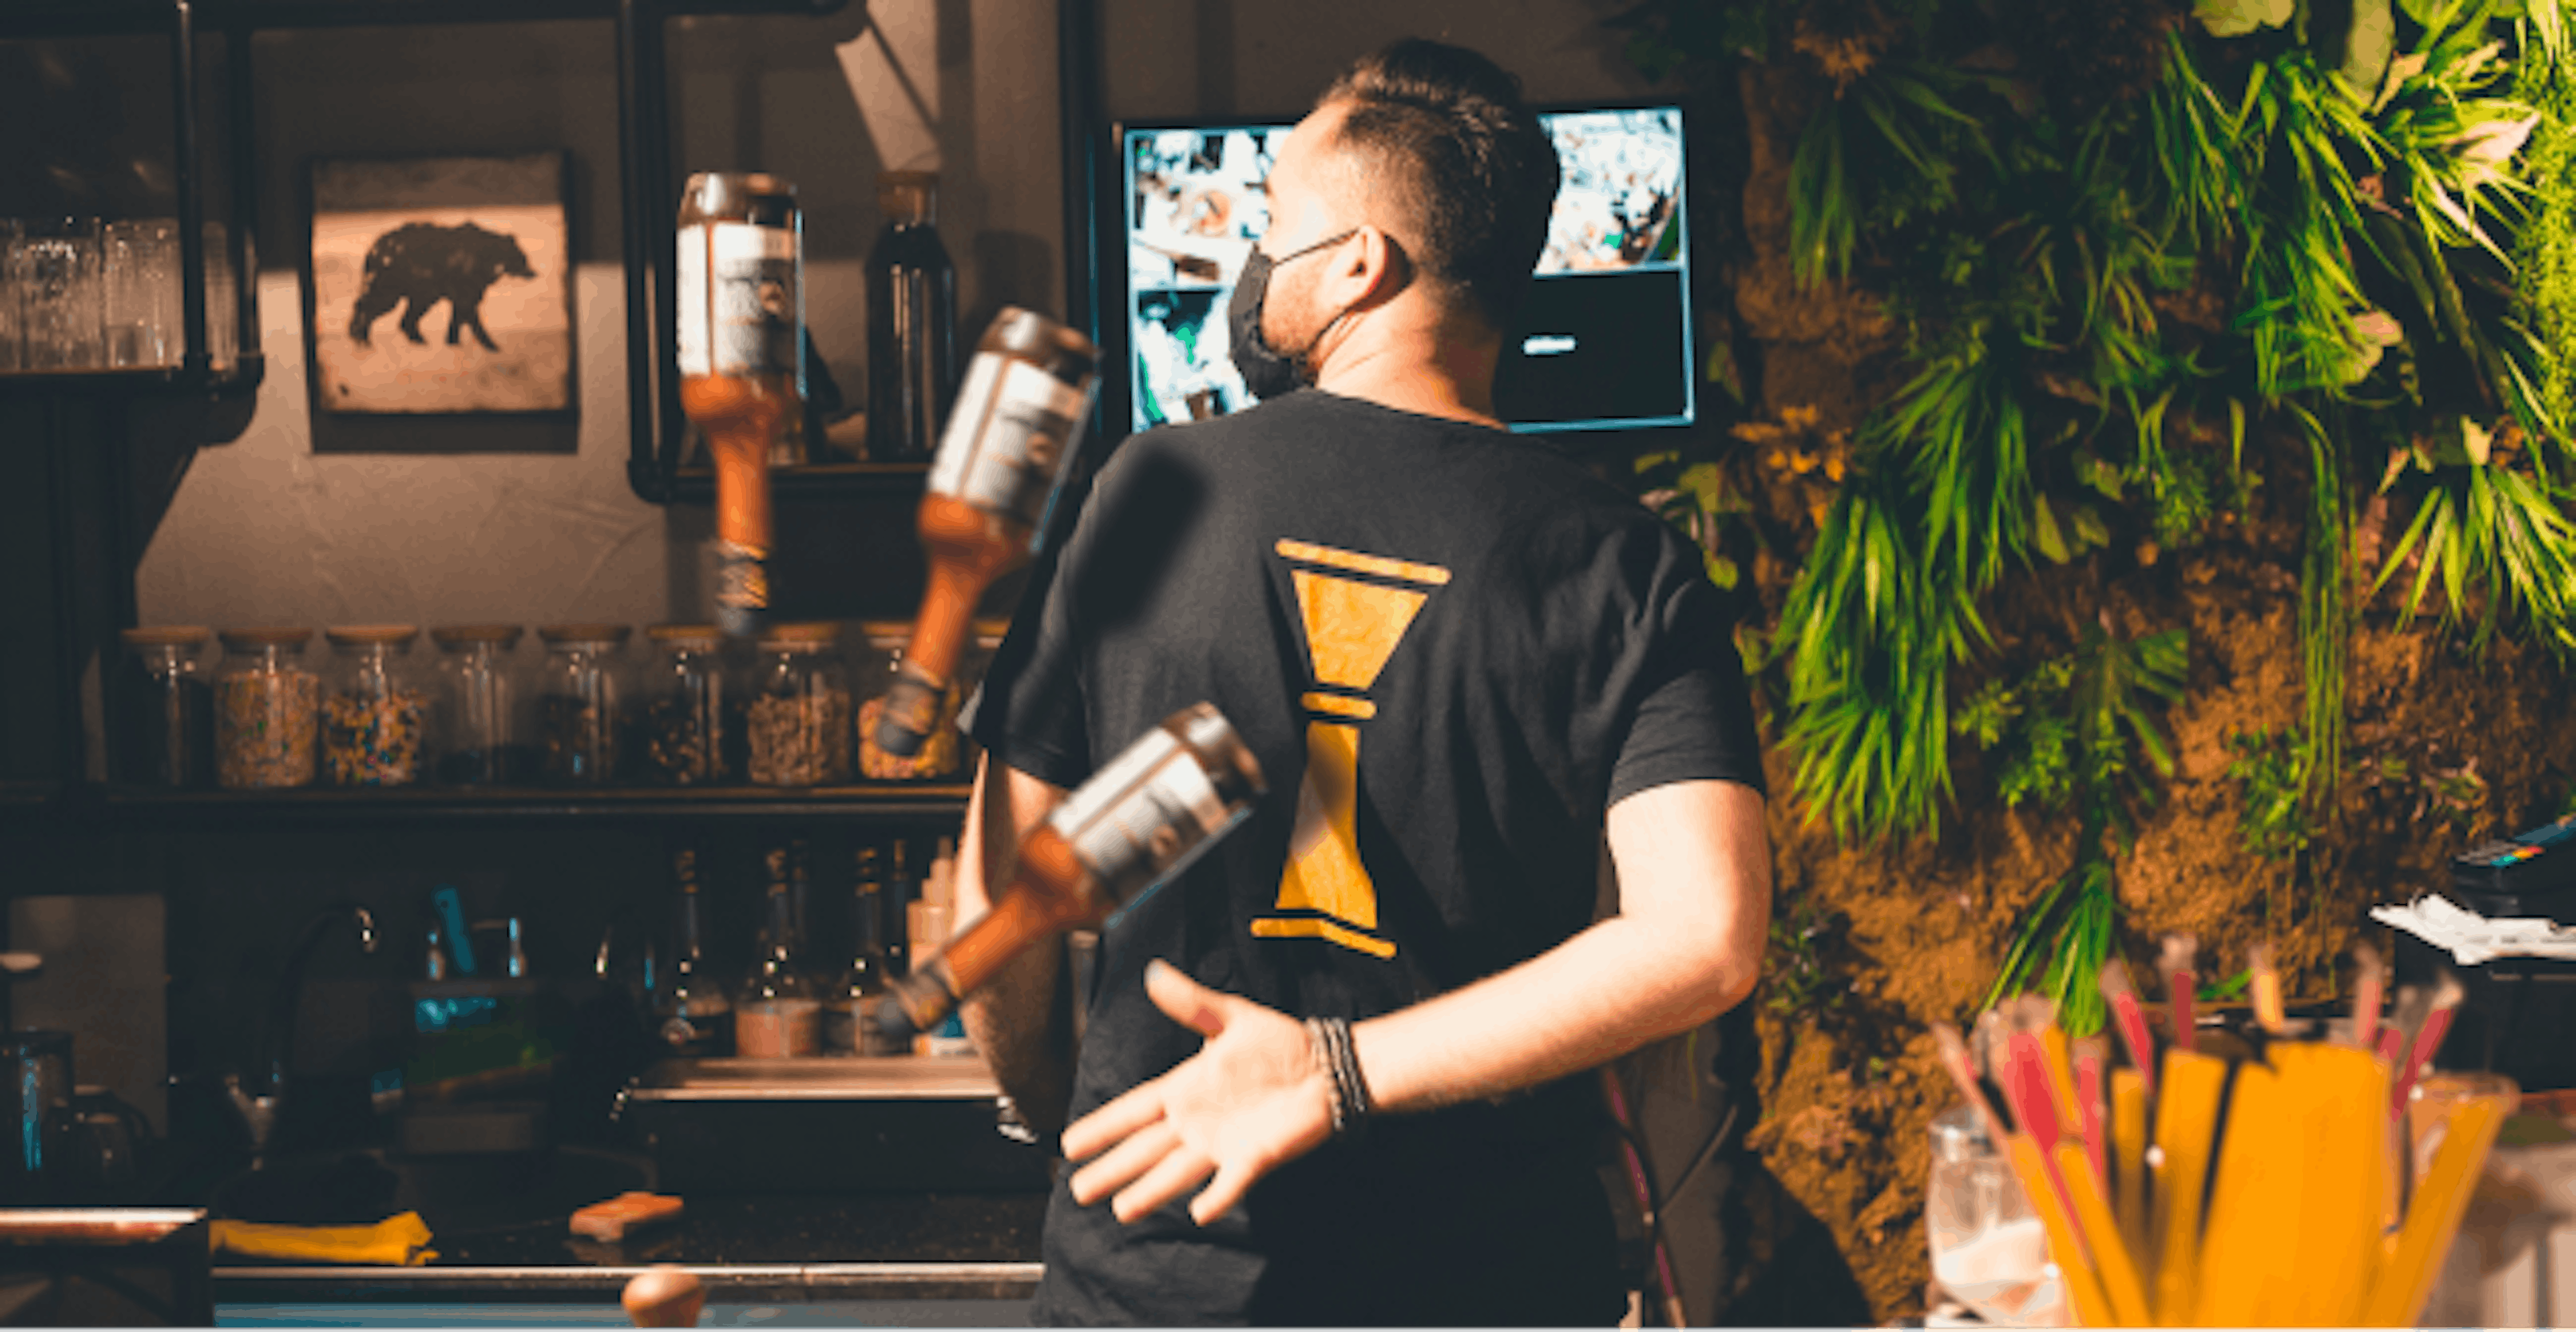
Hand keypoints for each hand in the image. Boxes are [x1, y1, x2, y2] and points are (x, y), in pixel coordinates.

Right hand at [1061, 959, 1335, 1225]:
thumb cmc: (1281, 1042)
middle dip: (1112, 1168)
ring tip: (1121, 1210)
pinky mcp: (1255, 1158)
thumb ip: (1191, 1002)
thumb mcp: (1232, 1016)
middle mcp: (1197, 1121)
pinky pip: (1232, 1182)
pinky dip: (1218, 1196)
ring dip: (1151, 1190)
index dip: (1103, 1126)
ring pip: (1178, 1171)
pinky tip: (1199, 1212)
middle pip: (1146, 1148)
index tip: (1070, 1144)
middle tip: (1079, 1190)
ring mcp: (1223, 1142)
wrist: (1328, 1066)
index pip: (1134, 1109)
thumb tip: (1153, 972)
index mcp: (1186, 1088)